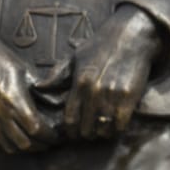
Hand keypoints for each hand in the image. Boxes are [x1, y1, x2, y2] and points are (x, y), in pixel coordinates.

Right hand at [0, 22, 55, 152]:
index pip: (37, 129)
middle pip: (25, 143)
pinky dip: (6, 147)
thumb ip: (39, 92)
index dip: (49, 136)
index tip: (57, 136)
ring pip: (9, 147)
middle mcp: (0, 114)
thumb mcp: (25, 73)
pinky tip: (15, 143)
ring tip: (34, 143)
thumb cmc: (1, 62)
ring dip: (24, 148)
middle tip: (49, 143)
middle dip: (40, 145)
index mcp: (15, 101)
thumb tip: (56, 105)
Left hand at [63, 6, 162, 141]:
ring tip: (103, 132)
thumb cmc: (101, 45)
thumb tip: (38, 88)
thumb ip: (58, 74)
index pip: (70, 118)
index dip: (71, 131)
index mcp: (79, 82)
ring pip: (104, 129)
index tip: (74, 134)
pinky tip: (117, 125)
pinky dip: (118, 128)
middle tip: (89, 134)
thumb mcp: (76, 56)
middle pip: (86, 127)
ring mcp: (112, 94)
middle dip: (87, 133)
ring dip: (103, 133)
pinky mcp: (129, 96)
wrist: (131, 35)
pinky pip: (121, 123)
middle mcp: (94, 91)